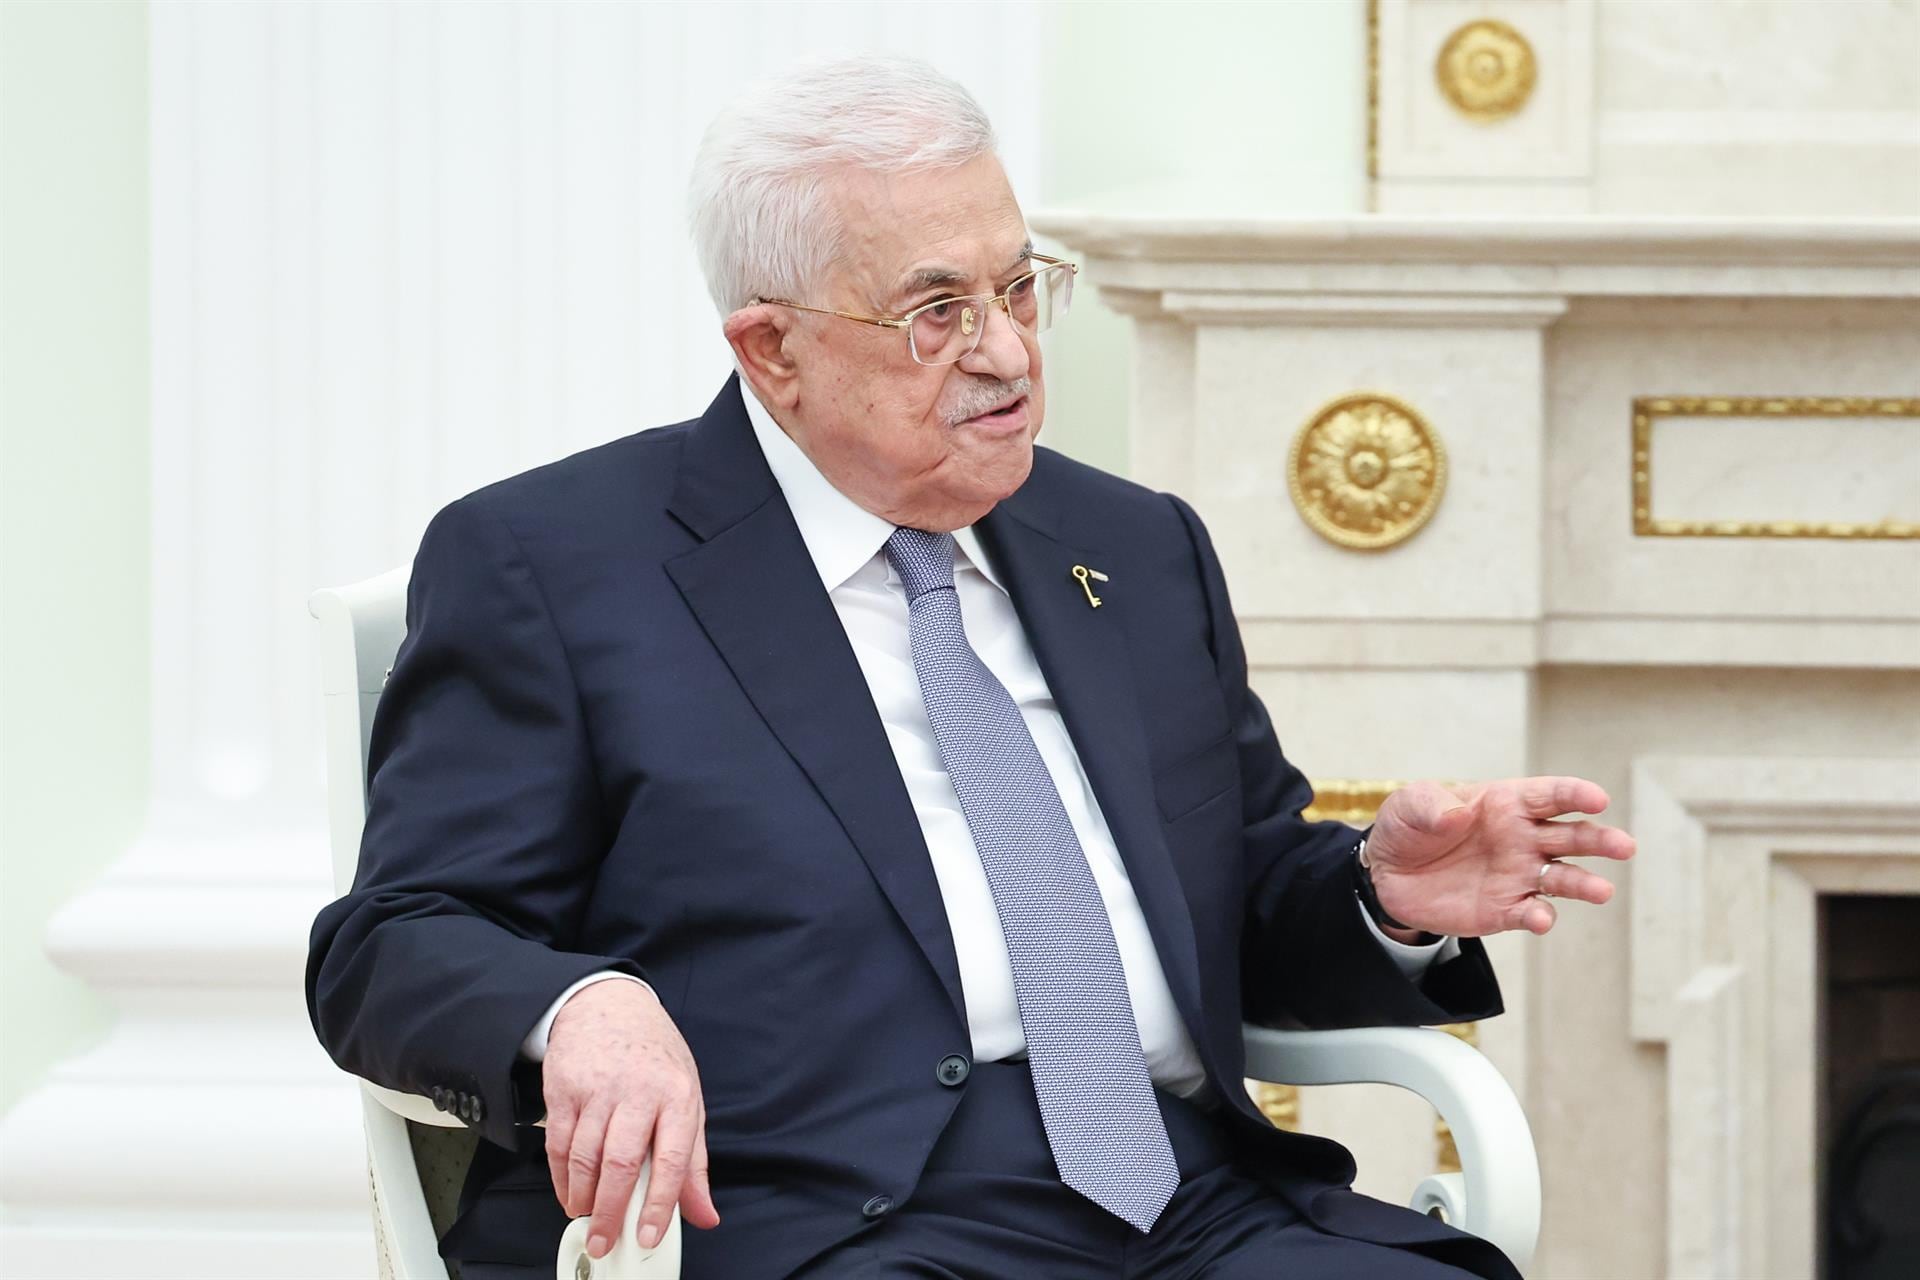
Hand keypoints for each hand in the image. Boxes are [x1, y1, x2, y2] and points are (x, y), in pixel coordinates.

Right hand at [543, 979, 720, 1258]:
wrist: (609, 1004)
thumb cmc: (654, 1056)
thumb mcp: (687, 1099)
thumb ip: (693, 1162)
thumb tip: (705, 1214)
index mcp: (678, 1096)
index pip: (673, 1159)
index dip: (661, 1204)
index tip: (648, 1236)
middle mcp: (639, 1091)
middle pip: (621, 1163)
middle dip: (611, 1211)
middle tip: (605, 1240)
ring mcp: (598, 1089)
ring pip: (585, 1157)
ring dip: (582, 1197)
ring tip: (585, 1218)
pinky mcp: (564, 1088)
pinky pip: (558, 1144)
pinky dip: (561, 1177)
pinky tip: (568, 1192)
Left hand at [1366, 776, 1635, 937]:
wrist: (1387, 875)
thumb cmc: (1408, 828)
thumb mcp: (1409, 805)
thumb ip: (1432, 805)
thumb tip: (1459, 815)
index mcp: (1507, 803)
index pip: (1551, 795)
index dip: (1576, 795)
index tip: (1597, 799)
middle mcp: (1523, 839)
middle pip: (1572, 837)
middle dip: (1600, 840)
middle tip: (1624, 846)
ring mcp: (1518, 875)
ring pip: (1563, 879)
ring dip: (1585, 884)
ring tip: (1602, 891)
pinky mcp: (1505, 909)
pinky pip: (1531, 913)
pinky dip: (1540, 917)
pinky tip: (1542, 918)